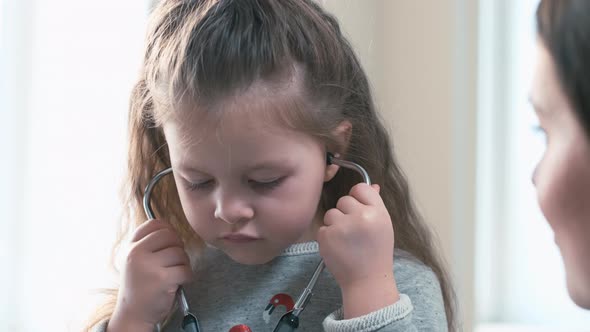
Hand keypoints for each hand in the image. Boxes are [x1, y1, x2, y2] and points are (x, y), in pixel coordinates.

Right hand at [108, 219, 192, 330]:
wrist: (133, 313)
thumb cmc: (139, 285)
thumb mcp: (135, 260)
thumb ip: (148, 243)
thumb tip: (172, 230)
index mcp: (131, 247)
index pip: (154, 224)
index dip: (168, 230)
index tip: (170, 242)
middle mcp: (137, 254)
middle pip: (170, 236)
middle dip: (178, 246)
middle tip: (175, 260)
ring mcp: (149, 266)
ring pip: (179, 253)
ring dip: (183, 263)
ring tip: (176, 272)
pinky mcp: (162, 279)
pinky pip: (185, 269)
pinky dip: (188, 276)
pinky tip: (180, 281)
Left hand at [318, 183, 398, 317]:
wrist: (367, 281)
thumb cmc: (376, 253)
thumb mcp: (383, 226)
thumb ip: (375, 204)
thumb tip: (371, 185)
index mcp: (378, 212)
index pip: (360, 188)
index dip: (357, 197)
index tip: (358, 209)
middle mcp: (360, 217)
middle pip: (344, 200)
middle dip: (346, 213)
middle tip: (354, 231)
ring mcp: (342, 227)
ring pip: (331, 213)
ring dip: (335, 224)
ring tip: (346, 241)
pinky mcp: (326, 237)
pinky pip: (322, 228)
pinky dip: (328, 237)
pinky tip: (339, 248)